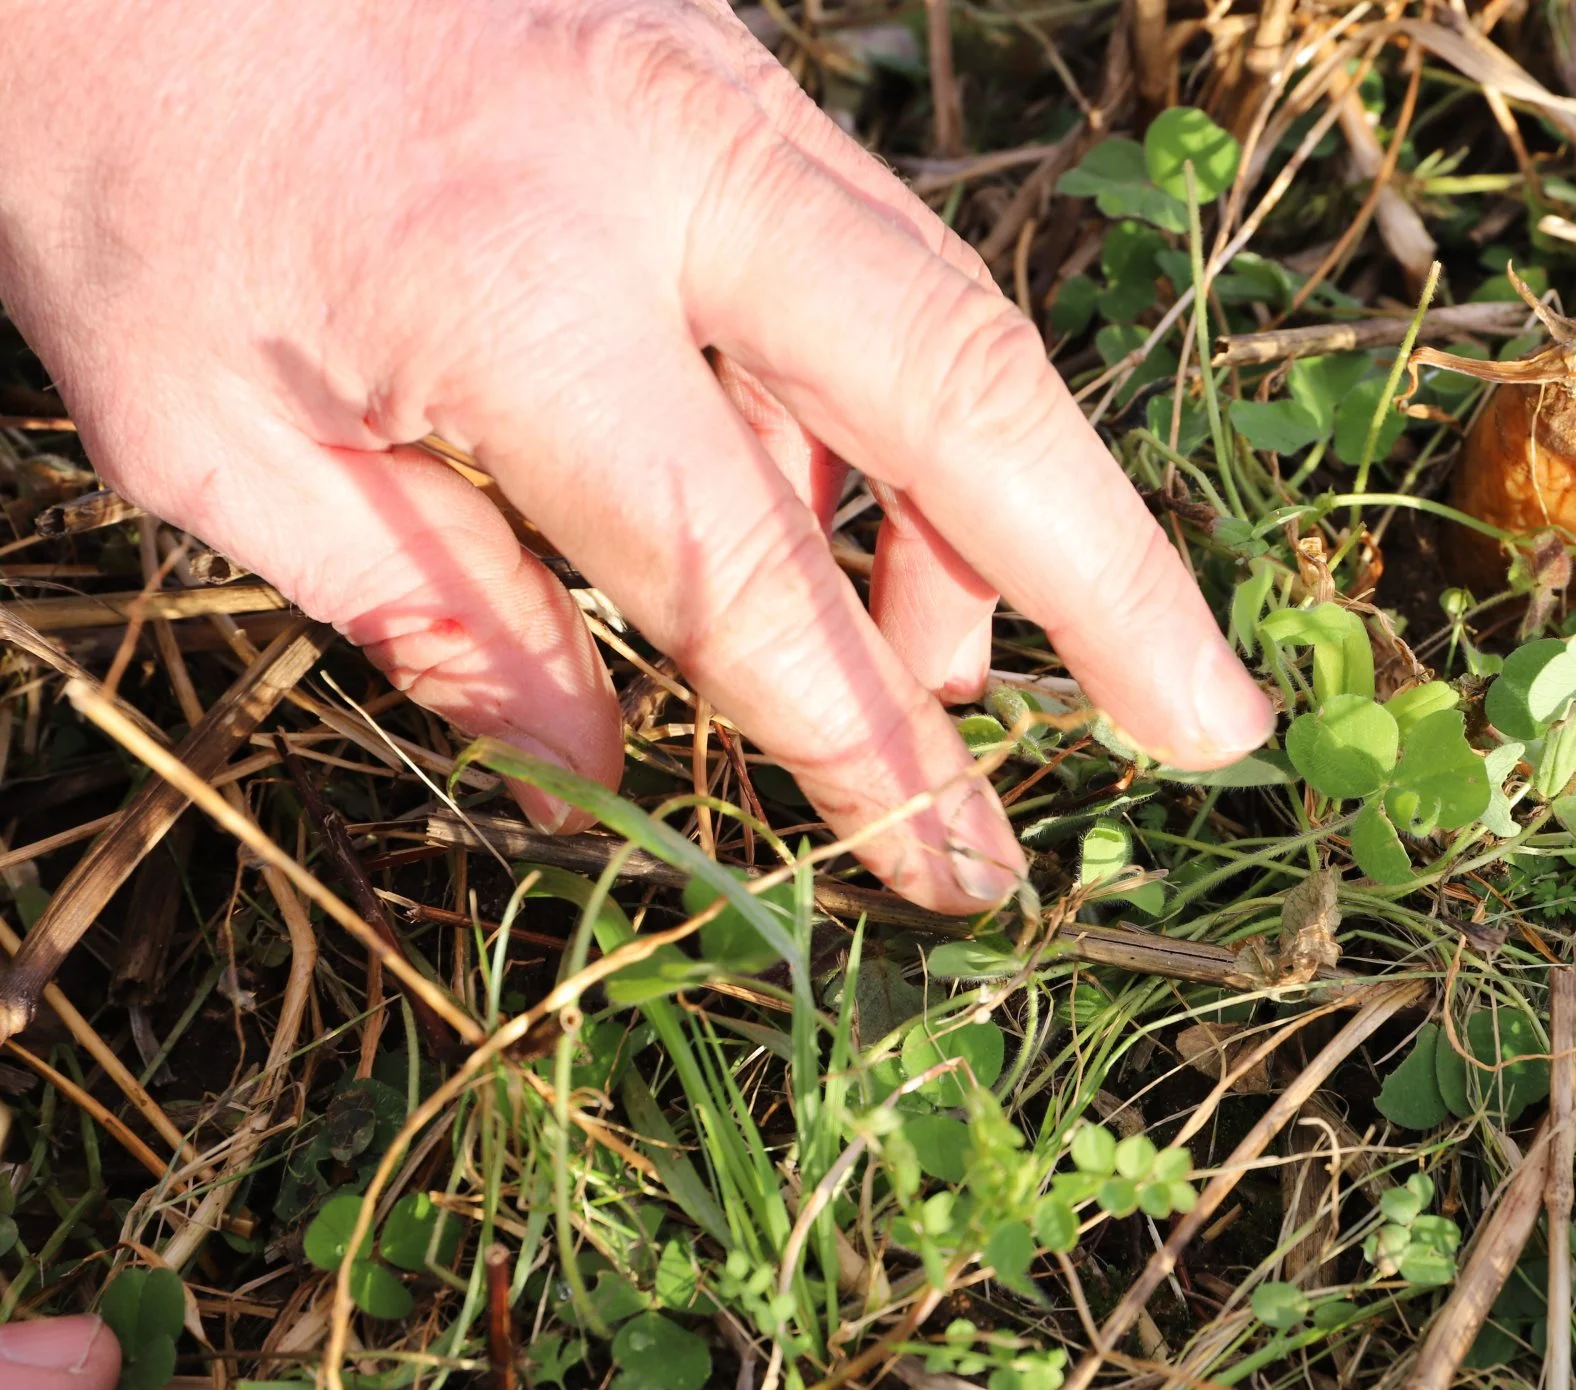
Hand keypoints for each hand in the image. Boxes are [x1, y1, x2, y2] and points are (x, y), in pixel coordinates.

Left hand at [0, 2, 1269, 911]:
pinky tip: (863, 520)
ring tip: (962, 673)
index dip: (865, 749)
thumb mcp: (200, 422)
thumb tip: (601, 768)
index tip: (954, 872)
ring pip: (955, 316)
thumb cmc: (107, 137)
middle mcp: (667, 170)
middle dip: (1114, 583)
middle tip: (1215, 733)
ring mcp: (719, 96)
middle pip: (973, 395)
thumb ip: (427, 606)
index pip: (749, 573)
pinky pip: (877, 260)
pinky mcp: (730, 67)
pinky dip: (908, 411)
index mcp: (512, 285)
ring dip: (1008, 510)